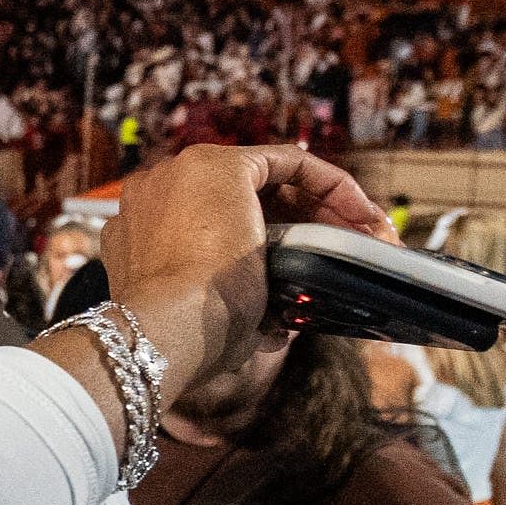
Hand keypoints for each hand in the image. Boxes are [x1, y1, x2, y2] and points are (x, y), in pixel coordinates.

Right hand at [98, 144, 392, 396]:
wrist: (164, 332)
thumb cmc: (182, 341)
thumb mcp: (208, 321)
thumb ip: (237, 313)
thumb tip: (274, 330)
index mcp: (141, 233)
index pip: (217, 224)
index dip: (271, 242)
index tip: (306, 269)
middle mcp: (156, 193)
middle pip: (248, 199)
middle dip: (303, 222)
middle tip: (344, 250)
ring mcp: (183, 174)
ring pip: (271, 180)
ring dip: (322, 206)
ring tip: (364, 238)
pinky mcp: (222, 166)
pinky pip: (288, 162)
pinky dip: (329, 183)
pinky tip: (359, 214)